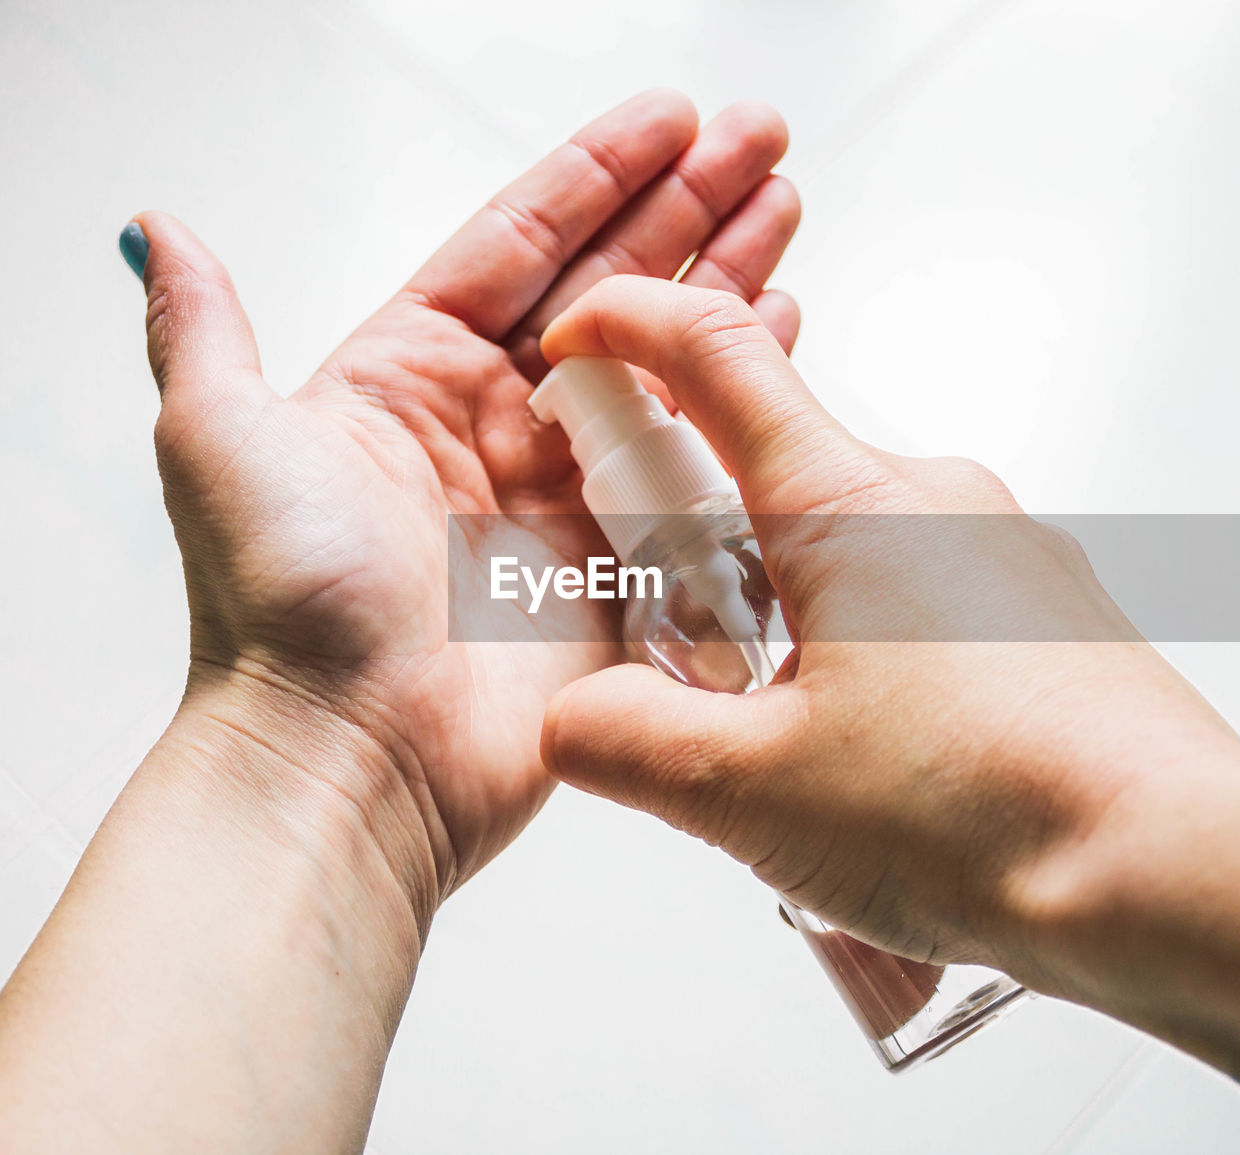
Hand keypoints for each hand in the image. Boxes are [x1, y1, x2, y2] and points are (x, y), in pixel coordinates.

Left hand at [131, 92, 801, 919]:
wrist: (349, 762)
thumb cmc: (283, 609)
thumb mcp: (222, 441)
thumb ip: (205, 328)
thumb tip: (161, 229)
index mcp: (407, 379)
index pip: (518, 247)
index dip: (596, 175)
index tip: (671, 116)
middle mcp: (491, 429)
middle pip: (609, 289)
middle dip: (686, 207)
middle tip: (760, 141)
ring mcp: (563, 497)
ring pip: (662, 363)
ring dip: (725, 284)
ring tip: (787, 211)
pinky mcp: (618, 568)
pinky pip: (692, 465)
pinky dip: (738, 400)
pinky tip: (782, 338)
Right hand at [538, 275, 1239, 1087]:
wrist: (1174, 873)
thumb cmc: (995, 814)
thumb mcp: (750, 792)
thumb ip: (624, 742)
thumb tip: (569, 717)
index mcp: (848, 507)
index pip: (715, 355)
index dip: (627, 328)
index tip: (576, 346)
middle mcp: (929, 498)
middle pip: (763, 467)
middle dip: (686, 545)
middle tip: (671, 651)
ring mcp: (992, 548)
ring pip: (833, 542)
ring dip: (770, 613)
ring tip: (779, 737)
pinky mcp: (1031, 604)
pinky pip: (904, 588)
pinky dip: (846, 640)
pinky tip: (860, 745)